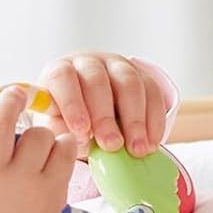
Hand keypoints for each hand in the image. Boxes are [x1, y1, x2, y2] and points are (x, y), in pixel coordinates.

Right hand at [0, 85, 77, 212]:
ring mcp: (25, 181)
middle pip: (0, 123)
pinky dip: (62, 146)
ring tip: (31, 144)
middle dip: (8, 100)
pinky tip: (51, 154)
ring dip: (36, 134)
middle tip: (14, 94)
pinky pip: (65, 149)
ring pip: (37, 134)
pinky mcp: (53, 188)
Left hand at [36, 52, 167, 156]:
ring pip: (129, 83)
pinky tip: (152, 143)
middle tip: (111, 145)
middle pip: (97, 80)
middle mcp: (88, 63)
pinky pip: (152, 92)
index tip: (81, 131)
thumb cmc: (68, 121)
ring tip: (136, 149)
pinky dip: (153, 120)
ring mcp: (116, 66)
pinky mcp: (141, 74)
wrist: (92, 111)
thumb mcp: (58, 126)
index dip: (72, 103)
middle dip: (105, 116)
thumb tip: (76, 140)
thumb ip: (63, 132)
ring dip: (135, 120)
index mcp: (59, 72)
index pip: (63, 78)